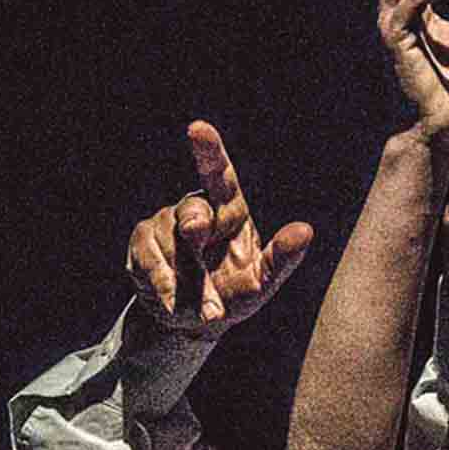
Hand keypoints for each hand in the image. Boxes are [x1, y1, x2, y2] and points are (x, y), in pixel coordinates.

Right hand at [127, 121, 313, 334]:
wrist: (194, 321)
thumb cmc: (236, 293)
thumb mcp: (263, 281)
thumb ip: (281, 258)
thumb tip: (305, 230)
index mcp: (230, 209)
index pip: (219, 173)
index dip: (208, 150)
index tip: (198, 128)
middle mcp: (197, 209)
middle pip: (193, 210)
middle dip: (194, 225)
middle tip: (197, 235)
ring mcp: (165, 224)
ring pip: (171, 242)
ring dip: (188, 278)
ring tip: (205, 306)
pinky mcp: (142, 243)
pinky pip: (150, 260)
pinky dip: (165, 285)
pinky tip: (174, 302)